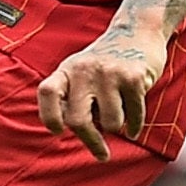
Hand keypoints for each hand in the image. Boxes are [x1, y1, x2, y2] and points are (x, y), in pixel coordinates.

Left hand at [37, 16, 167, 158]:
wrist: (138, 31)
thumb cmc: (104, 63)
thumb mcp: (79, 71)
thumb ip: (70, 97)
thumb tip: (67, 131)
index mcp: (66, 70)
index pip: (47, 93)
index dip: (49, 116)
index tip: (59, 130)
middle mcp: (84, 70)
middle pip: (77, 120)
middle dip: (92, 141)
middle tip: (101, 154)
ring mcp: (109, 73)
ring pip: (110, 123)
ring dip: (117, 127)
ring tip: (118, 114)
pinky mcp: (134, 77)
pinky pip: (134, 117)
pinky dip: (134, 127)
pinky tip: (133, 127)